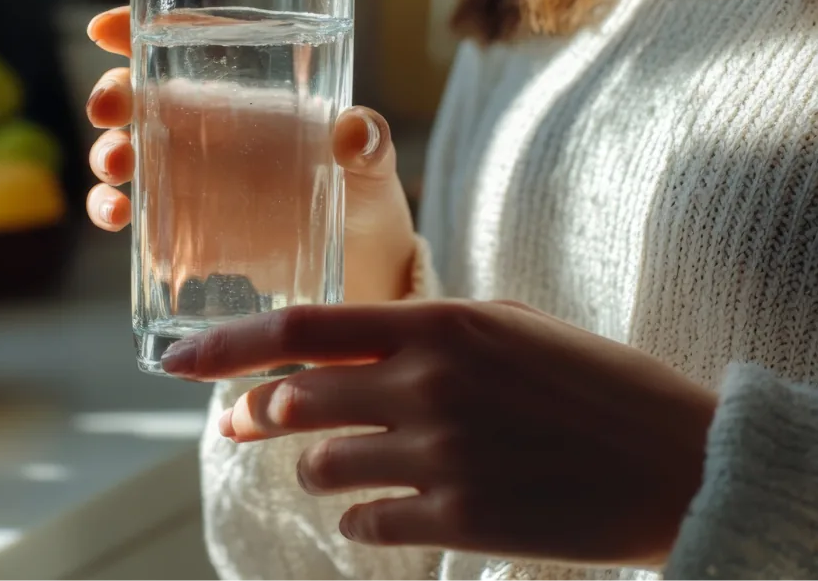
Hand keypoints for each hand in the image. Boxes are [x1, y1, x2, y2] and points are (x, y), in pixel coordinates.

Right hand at [85, 7, 415, 302]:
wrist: (365, 269)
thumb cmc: (366, 198)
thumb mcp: (374, 166)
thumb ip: (370, 144)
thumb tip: (355, 132)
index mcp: (250, 97)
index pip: (187, 49)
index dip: (140, 32)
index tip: (104, 31)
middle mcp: (213, 131)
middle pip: (143, 97)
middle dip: (113, 96)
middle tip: (108, 112)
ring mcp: (194, 179)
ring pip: (129, 152)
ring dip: (105, 155)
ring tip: (115, 173)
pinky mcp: (188, 228)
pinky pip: (136, 213)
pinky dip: (114, 210)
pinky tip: (121, 220)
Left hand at [160, 300, 717, 567]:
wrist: (669, 456)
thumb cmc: (583, 378)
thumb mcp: (499, 325)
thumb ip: (412, 331)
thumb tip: (331, 353)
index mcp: (438, 322)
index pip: (301, 327)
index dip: (227, 343)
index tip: (176, 360)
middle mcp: (428, 384)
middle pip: (296, 397)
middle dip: (257, 412)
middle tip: (245, 420)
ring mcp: (441, 455)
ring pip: (322, 465)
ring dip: (316, 466)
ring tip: (340, 462)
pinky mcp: (460, 519)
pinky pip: (366, 523)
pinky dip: (359, 517)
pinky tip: (380, 509)